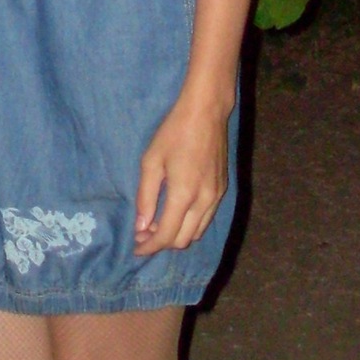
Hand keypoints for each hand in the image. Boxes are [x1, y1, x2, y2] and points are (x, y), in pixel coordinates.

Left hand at [133, 96, 228, 256]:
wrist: (206, 112)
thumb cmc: (174, 133)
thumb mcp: (151, 162)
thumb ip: (145, 197)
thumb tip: (141, 227)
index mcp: (184, 195)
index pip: (167, 236)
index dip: (150, 246)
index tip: (136, 247)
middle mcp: (204, 201)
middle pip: (183, 240)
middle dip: (162, 243)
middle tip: (144, 233)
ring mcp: (217, 197)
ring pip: (197, 233)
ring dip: (177, 235)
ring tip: (158, 223)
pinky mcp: (223, 190)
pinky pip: (206, 219)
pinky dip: (190, 224)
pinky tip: (176, 212)